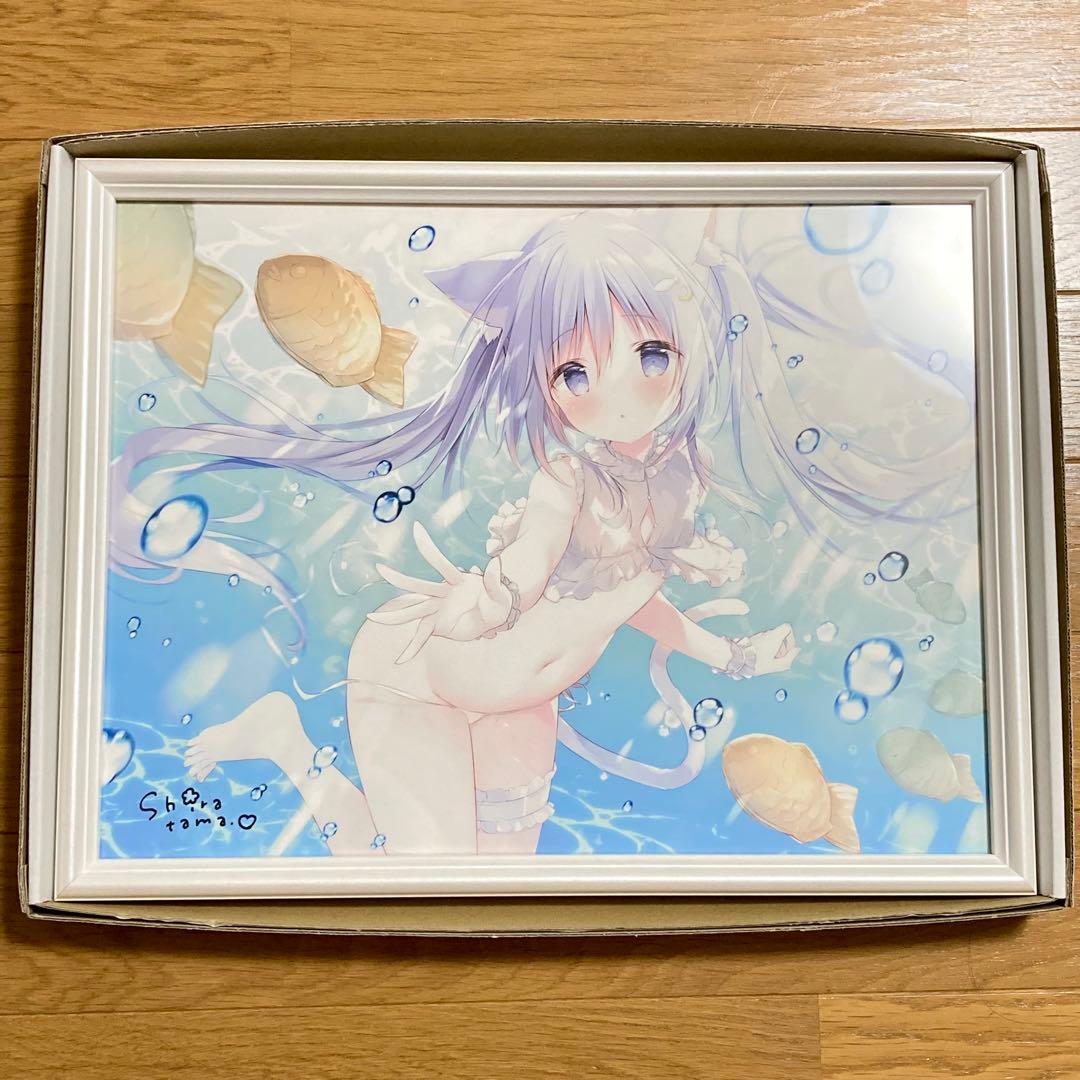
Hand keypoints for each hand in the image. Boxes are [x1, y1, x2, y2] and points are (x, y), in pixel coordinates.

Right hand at [365, 522, 514, 663]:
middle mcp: (443, 594)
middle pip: (418, 586)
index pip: (440, 563)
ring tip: (372, 616)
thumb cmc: (498, 604)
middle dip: (399, 579)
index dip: (429, 548)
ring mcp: (438, 609)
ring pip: (413, 611)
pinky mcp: (437, 625)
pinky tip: (401, 659)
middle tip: (380, 569)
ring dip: (394, 615)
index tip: (416, 531)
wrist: (496, 618)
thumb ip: (495, 581)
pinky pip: (422, 636)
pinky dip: (413, 647)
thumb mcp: (501, 595)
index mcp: (457, 581)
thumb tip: (495, 562)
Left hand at [748, 622, 798, 675]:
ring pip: (772, 638)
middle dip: (783, 645)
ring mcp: (759, 634)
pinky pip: (765, 640)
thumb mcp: (775, 665)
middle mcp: (767, 633)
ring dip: (774, 647)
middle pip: (780, 634)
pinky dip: (767, 647)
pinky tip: (762, 657)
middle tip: (778, 656)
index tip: (788, 648)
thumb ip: (788, 658)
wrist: (736, 660)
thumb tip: (796, 650)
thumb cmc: (756, 663)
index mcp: (774, 637)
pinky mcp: (753, 638)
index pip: (787, 627)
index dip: (791, 637)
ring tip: (769, 658)